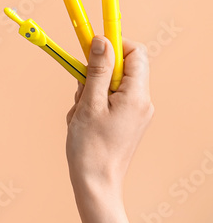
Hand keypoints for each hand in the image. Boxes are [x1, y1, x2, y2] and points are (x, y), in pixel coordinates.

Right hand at [66, 37, 152, 222]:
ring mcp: (136, 111)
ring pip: (111, 82)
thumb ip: (98, 70)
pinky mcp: (127, 119)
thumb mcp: (90, 103)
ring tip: (81, 110)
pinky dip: (93, 101)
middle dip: (96, 70)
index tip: (90, 45)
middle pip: (121, 66)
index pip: (135, 52)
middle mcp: (142, 101)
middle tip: (81, 86)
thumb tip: (102, 41)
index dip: (113, 43)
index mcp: (137, 95)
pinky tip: (84, 119)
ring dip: (91, 88)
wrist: (96, 182)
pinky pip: (110, 97)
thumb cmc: (91, 147)